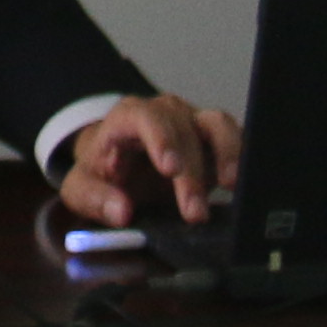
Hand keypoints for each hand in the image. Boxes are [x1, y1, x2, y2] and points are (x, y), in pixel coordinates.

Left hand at [57, 95, 239, 229]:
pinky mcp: (215, 139)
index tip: (170, 169)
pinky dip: (242, 157)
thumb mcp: (82, 187)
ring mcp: (193, 122)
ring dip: (226, 155)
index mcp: (128, 117)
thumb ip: (95, 198)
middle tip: (194, 213)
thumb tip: (121, 212)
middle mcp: (166, 113)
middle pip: (185, 131)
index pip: (147, 118)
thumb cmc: (101, 171)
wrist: (119, 162)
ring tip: (232, 186)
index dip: (161, 139)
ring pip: (218, 124)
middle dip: (192, 174)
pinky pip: (235, 138)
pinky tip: (244, 183)